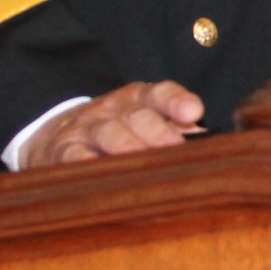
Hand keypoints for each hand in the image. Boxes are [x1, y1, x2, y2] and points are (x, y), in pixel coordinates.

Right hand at [19, 81, 204, 167]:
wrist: (58, 133)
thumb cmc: (118, 132)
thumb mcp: (146, 123)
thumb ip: (178, 132)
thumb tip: (212, 149)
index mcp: (139, 99)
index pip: (161, 93)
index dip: (177, 101)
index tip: (194, 112)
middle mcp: (113, 108)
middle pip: (137, 115)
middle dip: (157, 131)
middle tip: (174, 148)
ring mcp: (87, 127)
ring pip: (109, 132)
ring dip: (127, 147)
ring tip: (144, 165)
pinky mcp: (63, 149)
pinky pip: (75, 156)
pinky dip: (88, 164)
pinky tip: (103, 175)